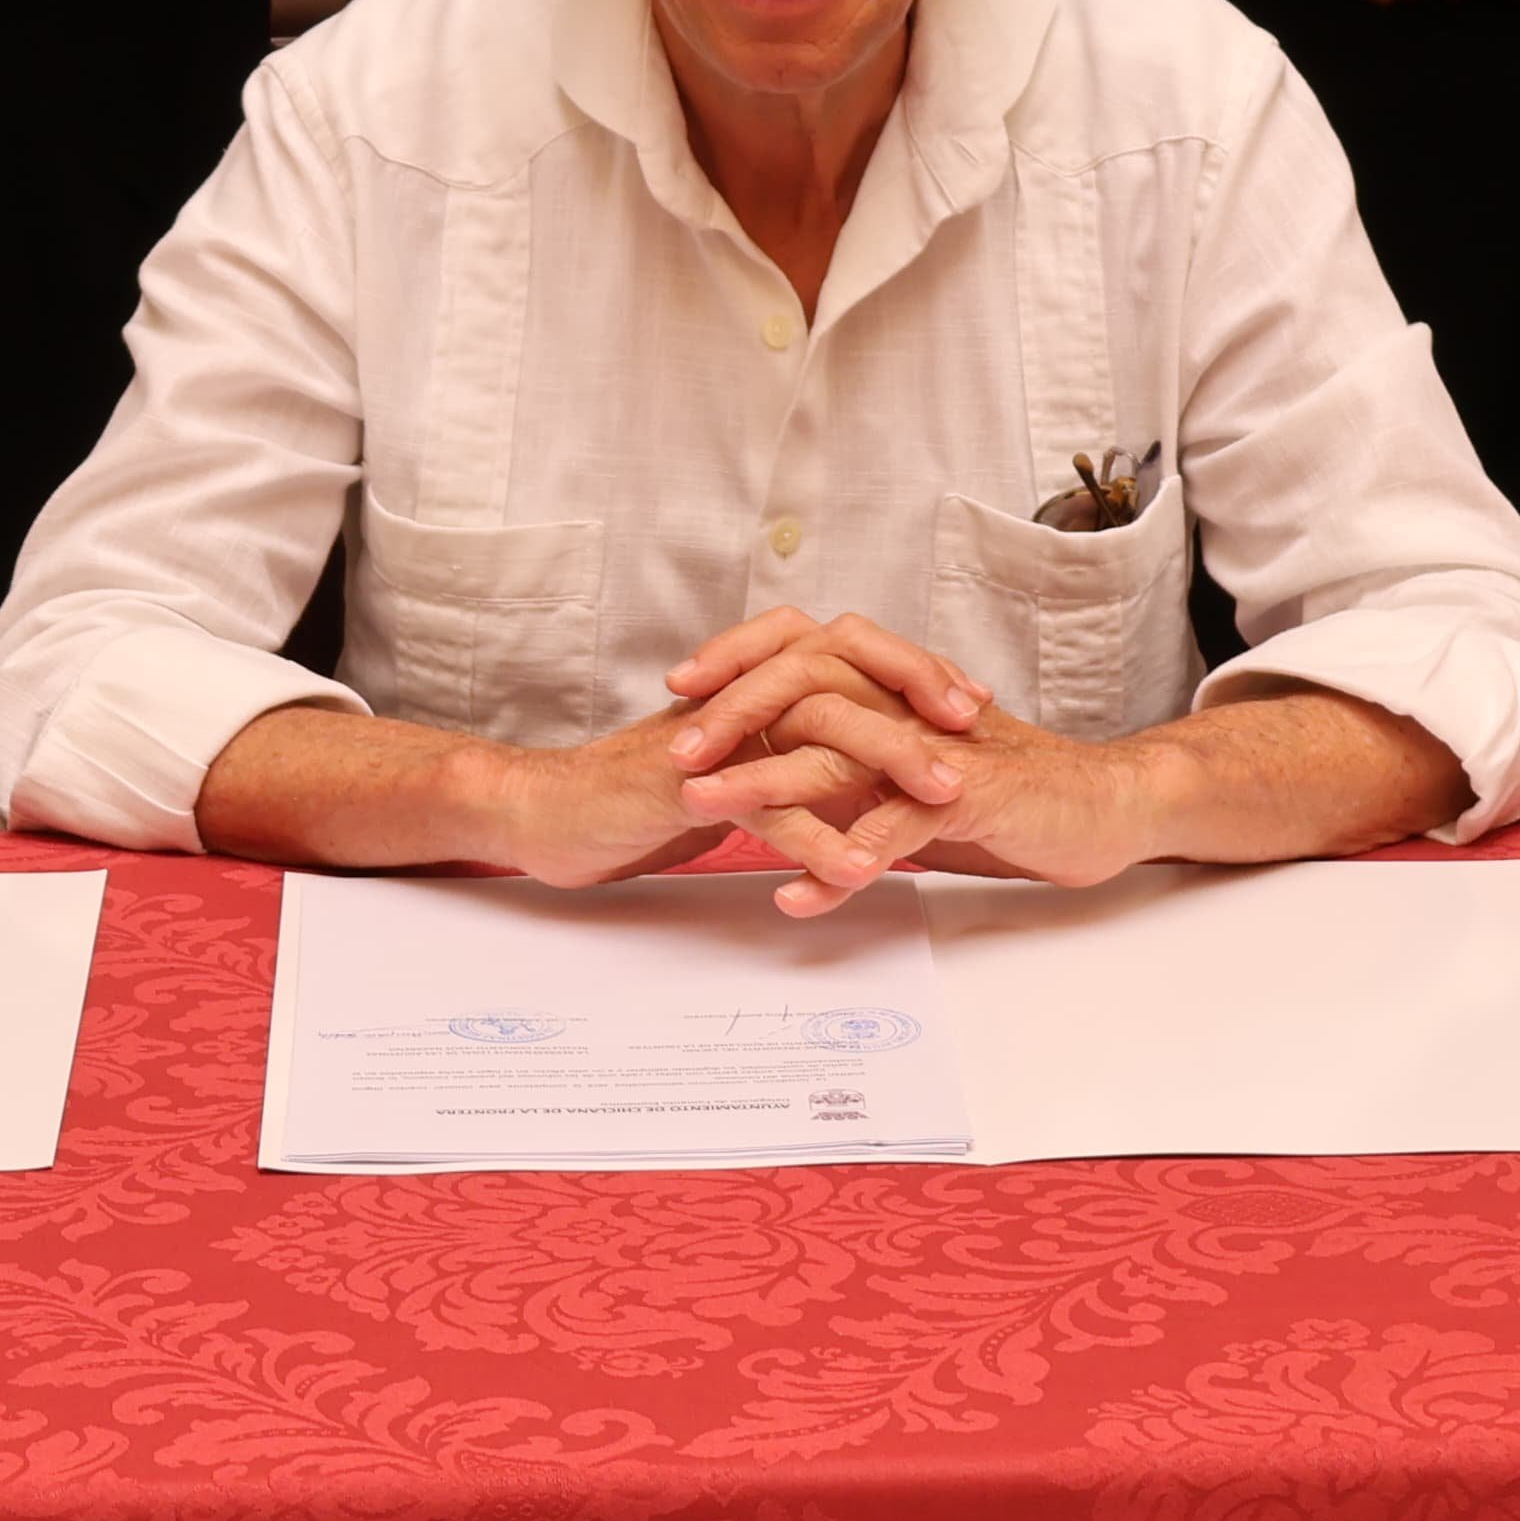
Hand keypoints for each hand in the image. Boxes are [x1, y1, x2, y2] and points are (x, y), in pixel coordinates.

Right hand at [464, 611, 996, 891]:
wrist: (543, 816)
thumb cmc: (632, 800)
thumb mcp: (726, 773)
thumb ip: (783, 761)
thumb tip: (853, 772)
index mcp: (753, 689)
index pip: (846, 653)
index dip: (910, 671)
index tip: (968, 702)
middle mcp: (739, 697)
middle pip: (844, 669)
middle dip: (916, 697)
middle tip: (975, 731)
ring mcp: (715, 736)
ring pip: (817, 728)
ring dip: (887, 762)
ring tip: (944, 797)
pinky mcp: (688, 783)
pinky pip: (766, 804)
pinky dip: (818, 837)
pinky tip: (858, 867)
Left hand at [688, 686, 1177, 917]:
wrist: (1102, 807)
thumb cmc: (1007, 794)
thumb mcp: (913, 774)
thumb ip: (855, 768)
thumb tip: (782, 781)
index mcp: (894, 692)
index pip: (803, 652)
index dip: (739, 663)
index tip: (679, 692)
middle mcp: (911, 705)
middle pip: (807, 683)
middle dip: (733, 717)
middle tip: (674, 755)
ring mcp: (939, 748)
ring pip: (838, 749)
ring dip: (765, 780)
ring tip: (705, 808)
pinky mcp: (970, 796)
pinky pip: (895, 825)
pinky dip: (843, 859)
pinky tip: (800, 893)